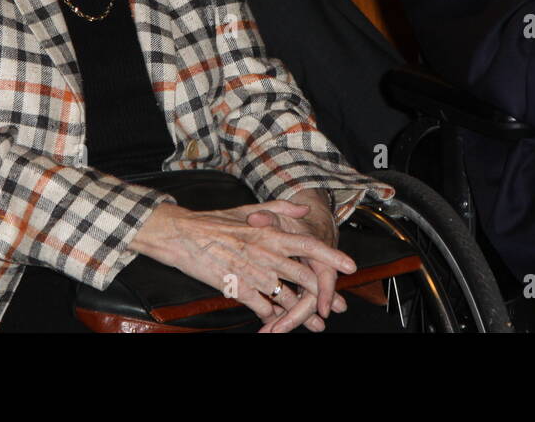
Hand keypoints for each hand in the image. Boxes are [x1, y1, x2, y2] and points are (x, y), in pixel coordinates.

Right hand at [129, 196, 355, 332]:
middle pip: (304, 276)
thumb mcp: (250, 210)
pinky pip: (262, 307)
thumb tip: (304, 210)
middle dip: (322, 295)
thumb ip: (281, 209)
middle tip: (334, 307)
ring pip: (286, 297)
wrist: (183, 235)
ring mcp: (252, 272)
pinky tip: (278, 322)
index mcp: (271, 234)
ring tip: (314, 324)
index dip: (332, 256)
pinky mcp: (237, 288)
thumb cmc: (215, 222)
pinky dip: (273, 317)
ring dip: (301, 313)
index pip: (310, 245)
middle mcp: (266, 254)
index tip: (350, 266)